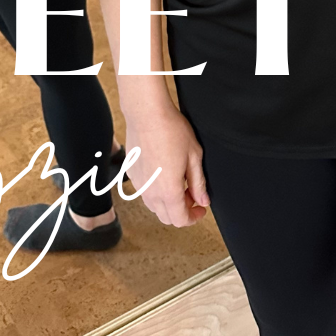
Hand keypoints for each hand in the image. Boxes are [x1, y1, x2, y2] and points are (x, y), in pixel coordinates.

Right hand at [121, 95, 209, 226]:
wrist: (147, 115)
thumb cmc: (172, 131)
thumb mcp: (194, 156)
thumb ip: (198, 182)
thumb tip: (203, 200)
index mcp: (168, 191)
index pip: (180, 220)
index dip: (194, 218)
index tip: (201, 208)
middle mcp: (150, 193)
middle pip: (166, 217)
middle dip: (182, 211)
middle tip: (192, 194)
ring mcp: (138, 184)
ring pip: (154, 206)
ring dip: (168, 202)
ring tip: (179, 182)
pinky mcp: (131, 175)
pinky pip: (145, 192)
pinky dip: (156, 191)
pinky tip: (164, 172)